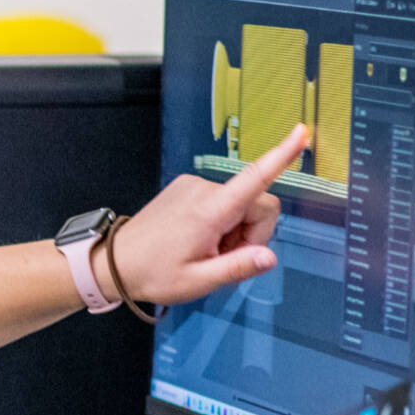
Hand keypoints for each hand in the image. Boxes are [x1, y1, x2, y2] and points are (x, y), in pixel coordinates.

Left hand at [102, 123, 305, 306]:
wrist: (114, 263)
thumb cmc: (152, 273)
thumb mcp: (198, 281)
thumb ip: (237, 267)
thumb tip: (269, 257)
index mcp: (209, 210)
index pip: (255, 178)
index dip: (281, 156)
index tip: (300, 133)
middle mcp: (203, 190)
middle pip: (257, 204)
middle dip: (253, 234)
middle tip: (224, 259)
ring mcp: (193, 186)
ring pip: (241, 205)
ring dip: (235, 231)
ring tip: (206, 251)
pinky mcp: (186, 188)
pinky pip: (222, 203)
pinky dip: (221, 223)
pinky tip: (199, 240)